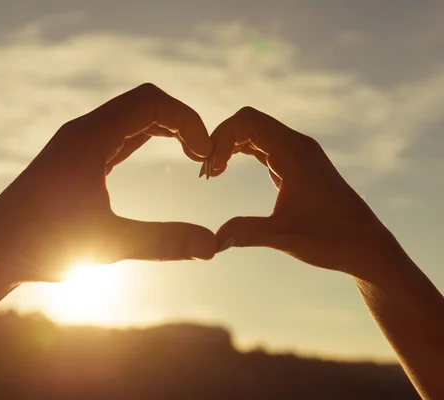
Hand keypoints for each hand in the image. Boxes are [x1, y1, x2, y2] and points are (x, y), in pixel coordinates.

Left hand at [0, 84, 215, 282]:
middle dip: (180, 122)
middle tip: (204, 156)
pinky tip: (158, 158)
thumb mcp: (108, 244)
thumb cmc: (41, 245)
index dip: (187, 120)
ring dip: (164, 128)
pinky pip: (117, 134)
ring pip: (130, 117)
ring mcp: (76, 143)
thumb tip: (213, 247)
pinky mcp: (73, 158)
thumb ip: (163, 242)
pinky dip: (145, 139)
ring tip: (192, 155)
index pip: (151, 102)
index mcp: (89, 138)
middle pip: (143, 103)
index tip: (207, 153)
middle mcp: (82, 131)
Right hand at [210, 107, 397, 280]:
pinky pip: (262, 145)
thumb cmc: (332, 240)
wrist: (366, 245)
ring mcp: (298, 152)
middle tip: (205, 173)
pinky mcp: (297, 163)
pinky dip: (240, 152)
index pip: (247, 122)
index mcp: (296, 153)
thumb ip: (246, 233)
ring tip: (211, 174)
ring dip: (229, 146)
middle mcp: (298, 145)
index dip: (220, 139)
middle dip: (220, 140)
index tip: (209, 172)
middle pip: (248, 121)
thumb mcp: (284, 237)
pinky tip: (225, 171)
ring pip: (254, 131)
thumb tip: (211, 242)